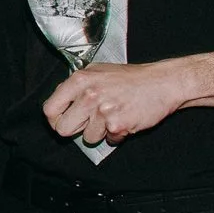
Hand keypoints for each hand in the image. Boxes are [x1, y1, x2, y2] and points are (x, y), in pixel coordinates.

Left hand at [42, 60, 186, 145]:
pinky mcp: (118, 125)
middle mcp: (88, 96)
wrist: (163, 83)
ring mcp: (103, 112)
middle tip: (89, 122)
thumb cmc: (131, 78)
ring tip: (113, 116)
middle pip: (63, 129)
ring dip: (100, 132)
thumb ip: (76, 86)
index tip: (63, 121)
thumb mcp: (97, 71)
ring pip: (88, 138)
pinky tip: (125, 120)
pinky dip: (117, 135)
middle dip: (75, 129)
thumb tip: (61, 102)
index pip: (49, 109)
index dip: (55, 119)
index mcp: (79, 81)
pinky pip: (109, 141)